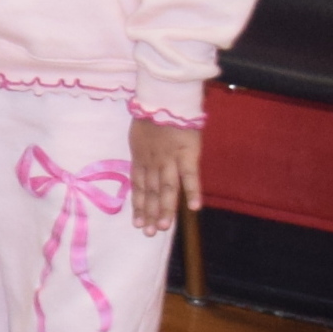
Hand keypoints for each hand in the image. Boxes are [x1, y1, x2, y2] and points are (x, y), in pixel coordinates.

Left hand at [129, 117, 202, 235]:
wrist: (165, 99)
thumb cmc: (152, 114)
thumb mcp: (138, 137)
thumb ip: (142, 154)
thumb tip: (142, 165)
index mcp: (141, 158)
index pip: (139, 187)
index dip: (138, 205)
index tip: (137, 222)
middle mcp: (153, 163)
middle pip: (151, 192)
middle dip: (150, 213)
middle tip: (148, 233)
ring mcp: (169, 160)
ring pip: (166, 188)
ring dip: (165, 208)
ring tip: (164, 227)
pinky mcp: (187, 154)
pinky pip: (190, 175)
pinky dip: (192, 191)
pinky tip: (195, 208)